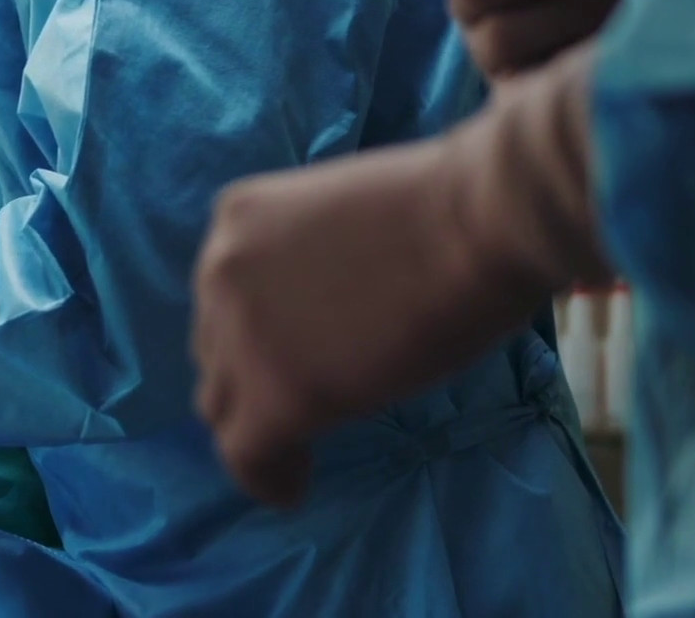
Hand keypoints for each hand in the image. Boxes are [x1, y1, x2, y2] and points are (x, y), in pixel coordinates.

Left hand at [192, 45, 610, 506]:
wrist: (479, 222)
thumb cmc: (446, 206)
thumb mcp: (344, 217)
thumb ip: (312, 262)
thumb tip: (326, 309)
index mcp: (238, 219)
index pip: (224, 294)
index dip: (252, 335)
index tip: (285, 359)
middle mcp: (220, 270)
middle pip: (215, 347)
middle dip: (249, 375)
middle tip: (296, 401)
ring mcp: (241, 334)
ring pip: (222, 404)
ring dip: (256, 425)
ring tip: (296, 449)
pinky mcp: (274, 395)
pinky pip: (246, 455)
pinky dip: (267, 479)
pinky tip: (296, 489)